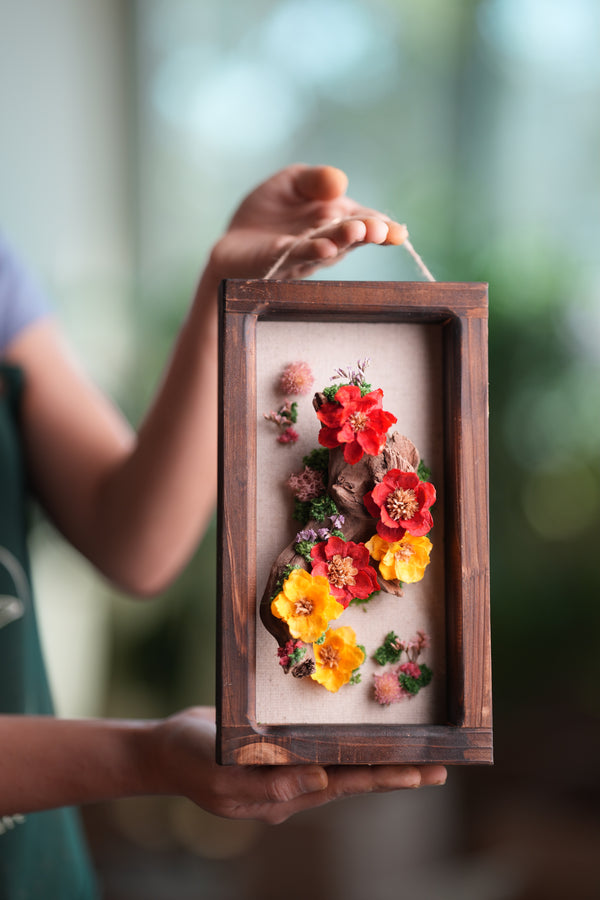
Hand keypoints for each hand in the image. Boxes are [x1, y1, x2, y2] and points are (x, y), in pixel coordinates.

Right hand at [151, 708, 446, 825]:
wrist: (164, 750)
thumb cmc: (188, 761)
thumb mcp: (223, 776)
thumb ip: (271, 784)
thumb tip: (323, 781)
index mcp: (284, 796)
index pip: (345, 785)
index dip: (384, 776)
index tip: (421, 772)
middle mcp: (293, 786)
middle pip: (353, 778)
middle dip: (395, 773)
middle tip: (440, 768)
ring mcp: (286, 769)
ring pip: (341, 765)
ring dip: (377, 760)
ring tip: (416, 756)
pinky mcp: (279, 749)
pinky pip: (319, 747)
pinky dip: (345, 744)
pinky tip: (363, 736)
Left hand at [208, 164, 406, 281]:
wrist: (232, 244)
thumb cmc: (267, 214)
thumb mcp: (292, 183)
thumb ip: (315, 179)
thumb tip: (340, 182)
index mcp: (336, 221)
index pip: (366, 223)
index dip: (384, 228)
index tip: (398, 233)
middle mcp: (326, 241)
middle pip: (352, 235)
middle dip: (368, 232)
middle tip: (380, 230)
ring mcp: (304, 254)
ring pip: (329, 245)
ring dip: (344, 238)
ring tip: (358, 230)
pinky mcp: (278, 259)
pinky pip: (298, 254)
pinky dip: (312, 250)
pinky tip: (325, 247)